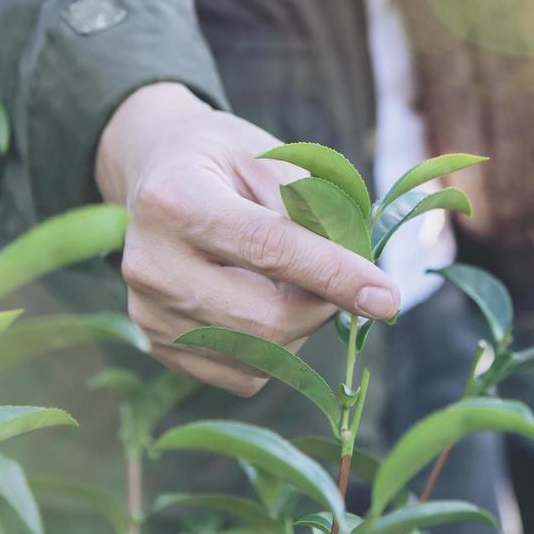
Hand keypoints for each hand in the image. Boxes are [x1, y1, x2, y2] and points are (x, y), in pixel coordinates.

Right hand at [94, 82, 399, 394]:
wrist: (157, 172)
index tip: (386, 295)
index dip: (333, 274)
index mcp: (176, 200)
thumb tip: (364, 282)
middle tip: (345, 280)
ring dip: (301, 328)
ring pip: (257, 356)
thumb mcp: (274, 158)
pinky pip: (241, 375)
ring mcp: (147, 311)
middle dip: (323, 307)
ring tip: (295, 283)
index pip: (268, 248)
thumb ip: (318, 213)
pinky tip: (264, 304)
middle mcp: (151, 263)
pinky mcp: (156, 344)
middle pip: (263, 318)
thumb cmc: (225, 160)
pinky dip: (274, 350)